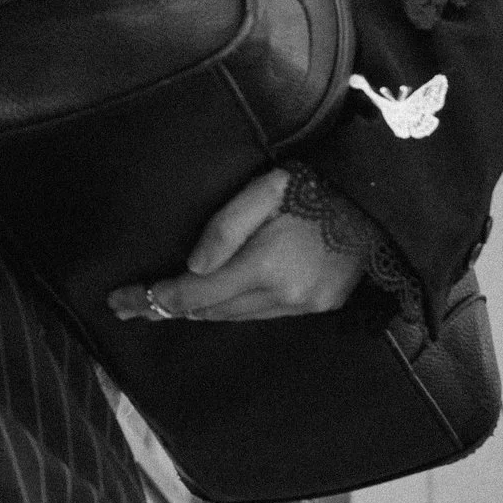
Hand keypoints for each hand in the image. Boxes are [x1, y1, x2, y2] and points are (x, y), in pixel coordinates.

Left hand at [108, 168, 365, 324]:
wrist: (381, 198)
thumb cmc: (319, 184)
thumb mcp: (267, 189)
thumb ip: (225, 227)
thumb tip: (191, 267)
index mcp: (266, 266)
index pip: (194, 293)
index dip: (154, 298)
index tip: (121, 301)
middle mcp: (283, 296)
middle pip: (210, 311)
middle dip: (170, 306)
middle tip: (133, 303)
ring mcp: (304, 306)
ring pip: (234, 317)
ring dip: (202, 309)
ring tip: (167, 302)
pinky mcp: (321, 307)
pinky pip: (263, 314)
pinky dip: (236, 307)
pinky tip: (219, 297)